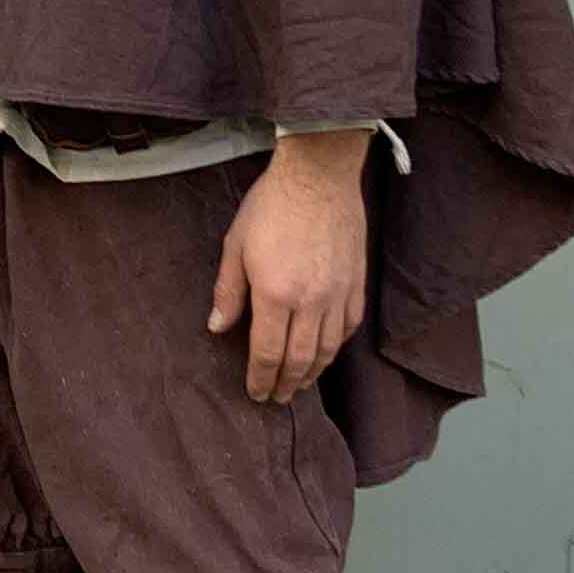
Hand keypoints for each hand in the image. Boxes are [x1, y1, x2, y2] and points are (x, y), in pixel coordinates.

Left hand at [208, 133, 371, 405]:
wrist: (318, 174)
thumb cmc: (271, 204)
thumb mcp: (236, 245)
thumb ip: (228, 292)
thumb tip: (217, 328)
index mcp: (275, 294)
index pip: (267, 353)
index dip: (260, 378)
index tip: (256, 393)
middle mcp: (310, 301)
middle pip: (300, 359)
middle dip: (287, 385)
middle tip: (278, 398)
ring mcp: (338, 294)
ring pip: (328, 349)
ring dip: (313, 372)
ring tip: (301, 384)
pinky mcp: (356, 282)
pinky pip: (349, 326)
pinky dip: (337, 345)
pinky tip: (327, 351)